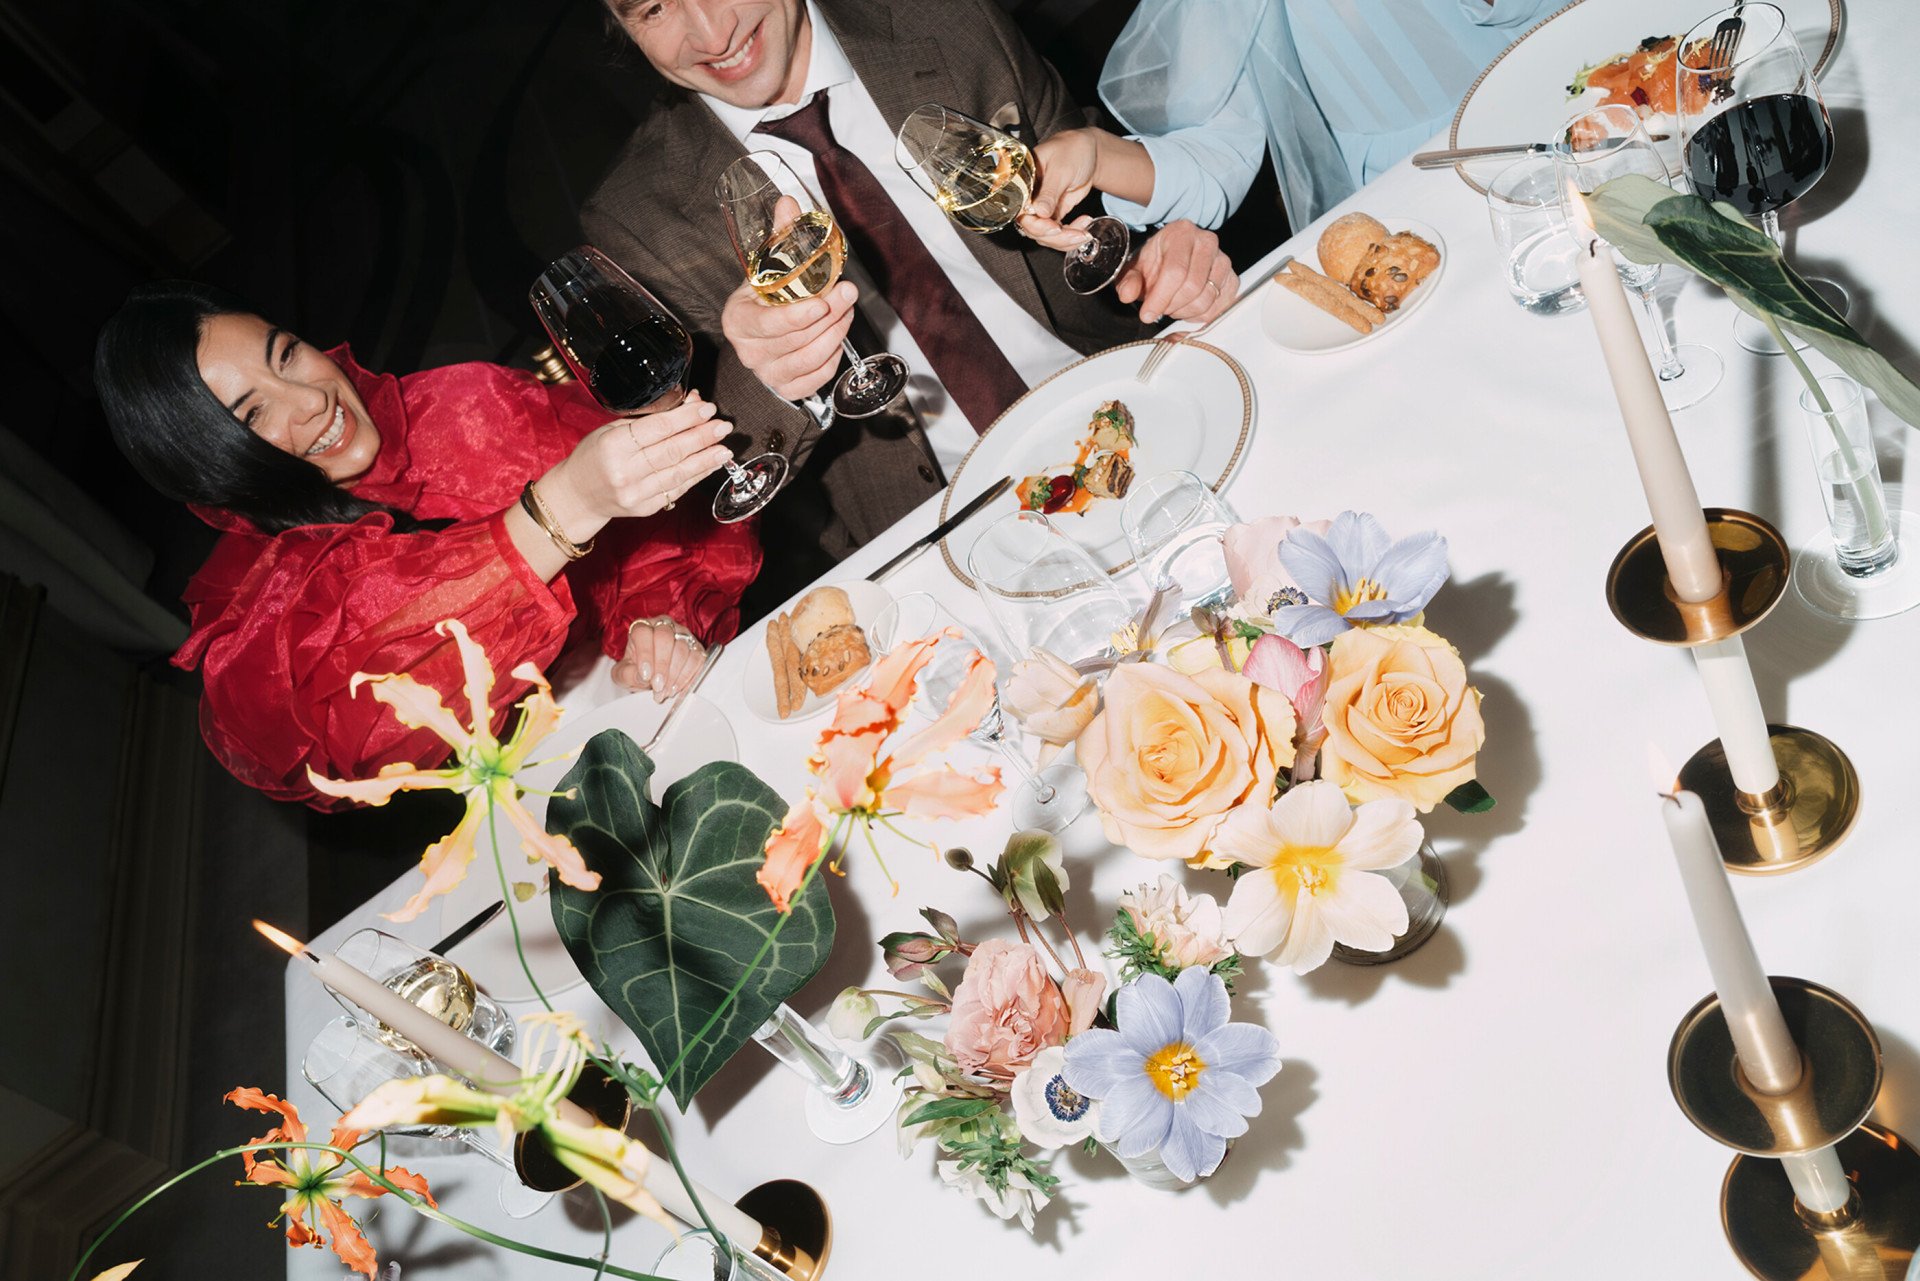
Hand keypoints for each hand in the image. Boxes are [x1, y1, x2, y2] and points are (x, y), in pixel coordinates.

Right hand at [546, 391, 735, 524]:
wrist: (578, 495)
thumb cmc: (595, 455)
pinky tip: (711, 464)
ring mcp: (636, 492)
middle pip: (672, 451)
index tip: (707, 408)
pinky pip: (678, 489)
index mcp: (613, 445)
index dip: (686, 418)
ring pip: (679, 473)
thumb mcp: (612, 429)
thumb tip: (691, 402)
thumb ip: (651, 418)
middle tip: (723, 426)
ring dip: (706, 459)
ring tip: (725, 448)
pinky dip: (698, 475)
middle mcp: (625, 471)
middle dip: (702, 436)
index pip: (657, 429)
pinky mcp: (645, 508)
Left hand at [615, 616, 705, 700]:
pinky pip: (697, 658)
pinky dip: (688, 676)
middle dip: (662, 665)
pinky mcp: (696, 647)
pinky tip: (678, 687)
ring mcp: (683, 635)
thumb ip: (627, 674)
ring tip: (666, 691)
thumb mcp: (624, 675)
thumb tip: (642, 676)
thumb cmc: (636, 671)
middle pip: (665, 637)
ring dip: (675, 674)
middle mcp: (664, 626)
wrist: (652, 677)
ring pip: (682, 648)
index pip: (643, 633)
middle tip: (658, 686)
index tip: (645, 675)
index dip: (644, 653)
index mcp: (642, 627)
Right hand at [721, 275, 858, 400]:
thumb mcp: (766, 279)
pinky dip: (834, 358)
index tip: (822, 305)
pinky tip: (837, 340)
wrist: (757, 324)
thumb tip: (831, 278)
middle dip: (829, 315)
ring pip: (810, 359)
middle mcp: (749, 353)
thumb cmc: (763, 299)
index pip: (769, 323)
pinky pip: (819, 377)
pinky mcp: (786, 390)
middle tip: (846, 295)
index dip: (798, 316)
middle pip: (797, 338)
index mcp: (738, 322)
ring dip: (836, 333)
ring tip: (845, 312)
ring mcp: (767, 375)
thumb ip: (793, 277)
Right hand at [1019, 129, 1100, 250]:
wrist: (1089, 151)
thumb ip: (1049, 191)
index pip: (1020, 212)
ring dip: (1066, 240)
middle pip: (1033, 229)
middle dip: (1055, 237)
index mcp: (1023, 183)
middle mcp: (1028, 198)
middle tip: (1076, 234)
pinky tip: (1085, 225)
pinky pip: (1058, 233)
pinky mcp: (1054, 213)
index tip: (1054, 229)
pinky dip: (1072, 235)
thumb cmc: (1072, 149)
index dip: (1036, 226)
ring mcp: (1041, 208)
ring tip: (1085, 232)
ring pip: (1045, 235)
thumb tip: (1038, 211)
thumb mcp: (1061, 169)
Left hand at [1114, 220, 1238, 324]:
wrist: (1175, 255)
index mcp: (1182, 233)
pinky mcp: (1232, 279)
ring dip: (1184, 312)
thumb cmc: (1156, 261)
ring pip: (1206, 300)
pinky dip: (1200, 316)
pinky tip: (1187, 308)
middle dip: (1171, 306)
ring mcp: (1223, 261)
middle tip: (1160, 308)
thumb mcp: (1136, 268)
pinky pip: (1218, 307)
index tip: (1147, 314)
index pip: (1175, 271)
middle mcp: (1207, 242)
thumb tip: (1127, 294)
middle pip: (1192, 287)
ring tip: (1173, 306)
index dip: (1160, 298)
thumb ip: (1128, 281)